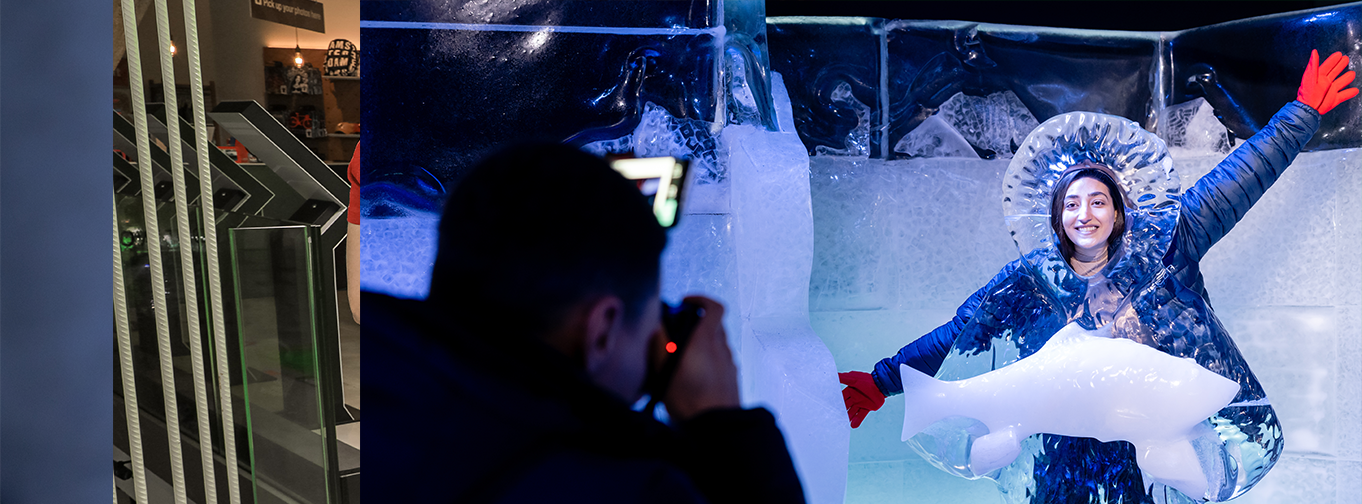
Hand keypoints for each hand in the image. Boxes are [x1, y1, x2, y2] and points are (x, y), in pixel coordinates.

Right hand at [660, 296, 738, 421]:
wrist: (717, 427)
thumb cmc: (690, 399)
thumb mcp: (665, 370)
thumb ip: (660, 344)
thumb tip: (659, 326)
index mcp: (707, 340)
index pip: (714, 307)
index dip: (700, 300)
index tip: (684, 303)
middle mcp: (722, 348)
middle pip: (714, 325)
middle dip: (696, 325)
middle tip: (677, 335)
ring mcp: (729, 364)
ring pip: (716, 345)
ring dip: (700, 345)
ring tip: (681, 361)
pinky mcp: (731, 379)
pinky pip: (719, 362)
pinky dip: (707, 362)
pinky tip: (693, 379)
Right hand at [839, 371, 884, 427]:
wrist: (881, 385)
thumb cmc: (867, 380)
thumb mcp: (854, 379)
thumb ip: (844, 379)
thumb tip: (834, 375)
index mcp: (850, 391)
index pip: (841, 398)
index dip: (836, 402)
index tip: (830, 407)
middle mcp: (854, 398)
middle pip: (846, 406)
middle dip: (841, 411)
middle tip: (835, 418)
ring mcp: (861, 403)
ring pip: (852, 412)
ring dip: (848, 417)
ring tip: (843, 423)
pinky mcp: (867, 408)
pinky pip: (861, 415)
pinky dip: (857, 420)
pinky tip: (853, 426)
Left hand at [1298, 49, 1357, 114]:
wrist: (1308, 109)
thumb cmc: (1307, 94)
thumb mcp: (1310, 77)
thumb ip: (1313, 65)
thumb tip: (1314, 52)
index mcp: (1318, 77)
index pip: (1327, 66)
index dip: (1333, 60)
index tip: (1339, 54)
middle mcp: (1325, 83)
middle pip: (1334, 72)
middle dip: (1340, 65)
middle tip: (1346, 59)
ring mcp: (1330, 91)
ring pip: (1340, 83)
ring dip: (1346, 78)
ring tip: (1352, 73)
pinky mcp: (1334, 99)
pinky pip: (1343, 95)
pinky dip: (1349, 93)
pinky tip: (1355, 90)